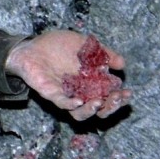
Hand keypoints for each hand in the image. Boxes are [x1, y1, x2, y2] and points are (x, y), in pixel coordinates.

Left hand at [5, 30, 130, 120]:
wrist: (31, 46)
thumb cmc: (57, 45)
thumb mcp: (85, 44)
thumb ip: (103, 52)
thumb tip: (122, 63)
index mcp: (91, 83)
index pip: (109, 96)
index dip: (120, 98)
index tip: (128, 93)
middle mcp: (80, 93)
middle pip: (99, 110)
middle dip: (111, 106)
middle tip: (117, 97)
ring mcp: (66, 95)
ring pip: (80, 114)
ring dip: (91, 111)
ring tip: (98, 102)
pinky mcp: (51, 93)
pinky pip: (62, 104)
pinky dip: (70, 104)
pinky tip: (78, 101)